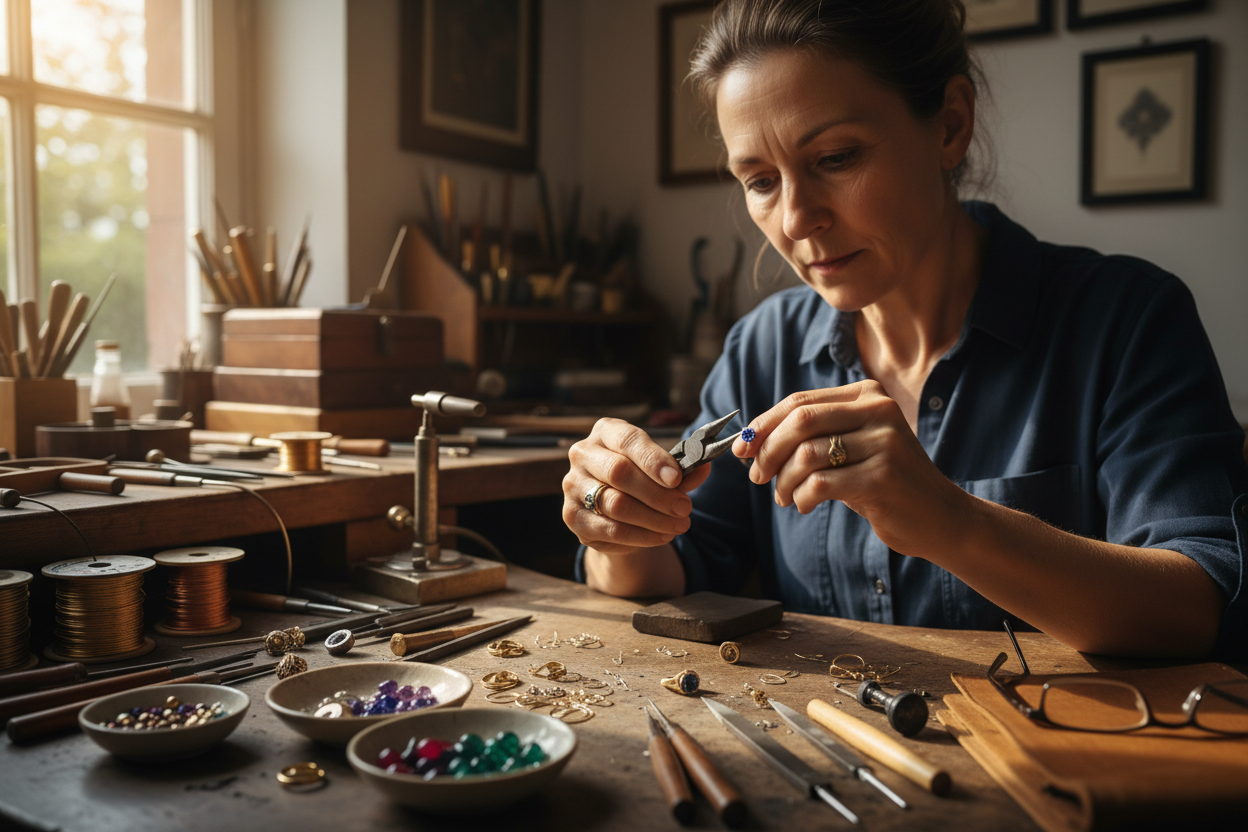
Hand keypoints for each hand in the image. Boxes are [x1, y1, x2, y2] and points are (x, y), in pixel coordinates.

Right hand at [563, 418, 708, 554]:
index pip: (628, 440)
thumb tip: (704, 467)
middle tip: (685, 508)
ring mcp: (573, 485)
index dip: (653, 459)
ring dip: (654, 519)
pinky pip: (610, 530)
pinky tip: (662, 536)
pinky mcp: (572, 517)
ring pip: (615, 504)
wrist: (615, 510)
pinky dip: (641, 536)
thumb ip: (682, 470)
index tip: (677, 478)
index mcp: (605, 432)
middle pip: (619, 472)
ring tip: (679, 525)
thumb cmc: (642, 479)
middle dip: (658, 494)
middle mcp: (583, 454)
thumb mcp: (663, 470)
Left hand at [733, 381, 969, 557]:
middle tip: (756, 476)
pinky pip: (819, 483)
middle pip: (800, 421)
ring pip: (806, 454)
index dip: (763, 425)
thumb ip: (811, 436)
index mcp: (868, 394)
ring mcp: (883, 442)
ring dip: (784, 481)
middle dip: (767, 450)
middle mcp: (879, 410)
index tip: (740, 448)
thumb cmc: (884, 482)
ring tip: (786, 498)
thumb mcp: (851, 448)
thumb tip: (749, 440)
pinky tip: (805, 505)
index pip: (799, 401)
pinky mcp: (882, 477)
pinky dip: (802, 497)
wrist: (940, 517)